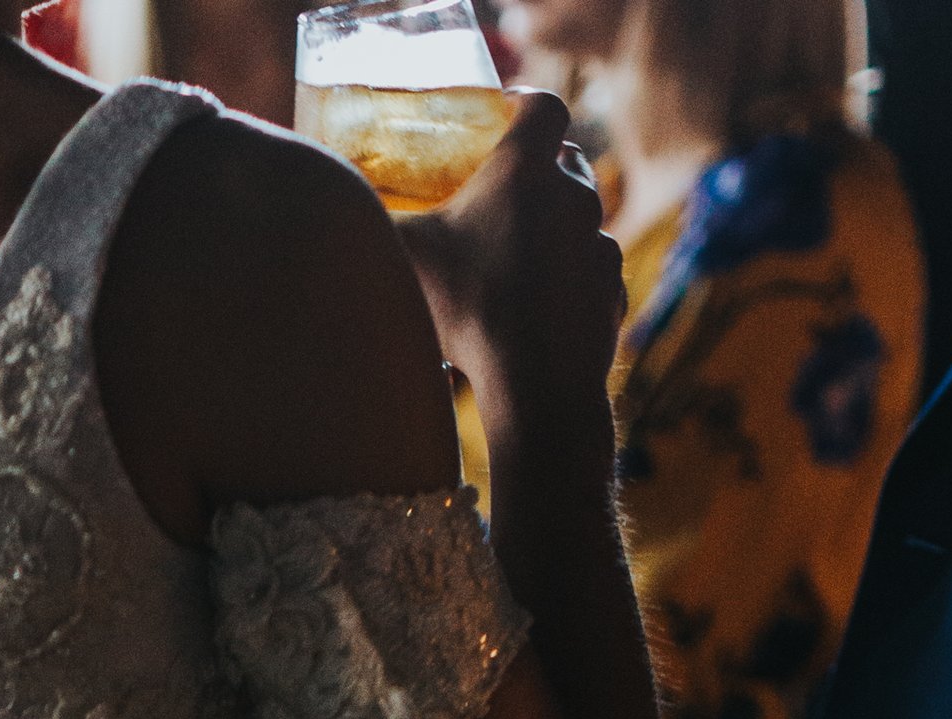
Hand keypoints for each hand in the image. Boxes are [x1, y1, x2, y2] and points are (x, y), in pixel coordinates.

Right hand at [397, 92, 623, 425]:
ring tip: (523, 257)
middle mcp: (573, 195)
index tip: (506, 118)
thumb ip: (375, 225)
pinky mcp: (612, 287)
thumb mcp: (406, 259)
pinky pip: (595, 269)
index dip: (526, 105)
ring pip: (584, 216)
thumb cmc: (469, 310)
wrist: (536, 381)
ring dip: (559, 226)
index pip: (545, 105)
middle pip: (568, 159)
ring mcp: (600, 242)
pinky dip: (574, 277)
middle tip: (507, 195)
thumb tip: (338, 209)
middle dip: (542, 169)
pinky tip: (545, 304)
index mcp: (526, 170)